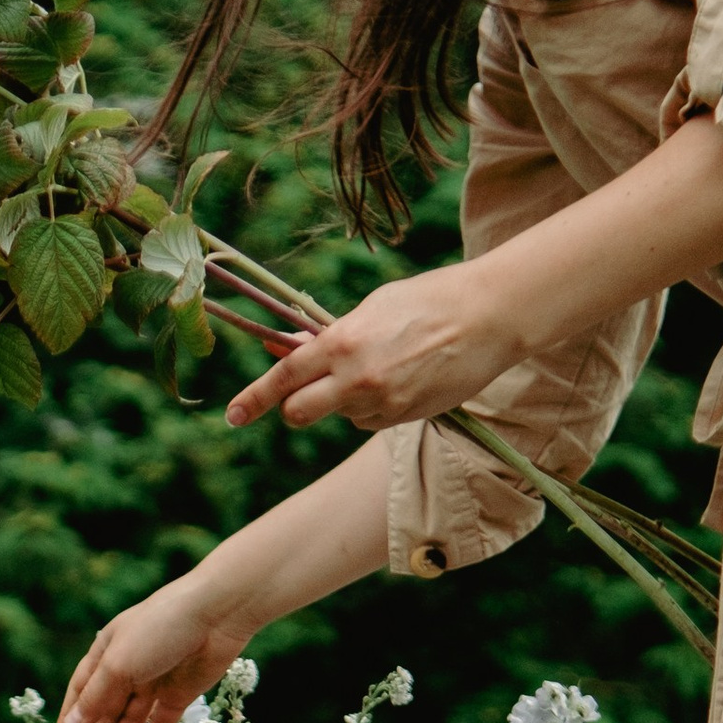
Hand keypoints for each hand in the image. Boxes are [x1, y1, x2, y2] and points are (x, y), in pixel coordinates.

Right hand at [53, 571, 239, 722]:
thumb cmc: (158, 628)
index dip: (69, 722)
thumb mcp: (118, 664)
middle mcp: (127, 668)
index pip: (81, 693)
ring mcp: (154, 683)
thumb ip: (95, 697)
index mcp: (106, 652)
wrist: (215, 615)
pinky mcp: (179, 695)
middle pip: (103, 713)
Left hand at [227, 266, 508, 435]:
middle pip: (298, 414)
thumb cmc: (427, 300)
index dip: (253, 399)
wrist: (488, 316)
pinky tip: (402, 379)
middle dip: (294, 407)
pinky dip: (374, 407)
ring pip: (340, 416)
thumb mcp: (370, 308)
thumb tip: (286, 345)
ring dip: (345, 401)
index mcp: (342, 343)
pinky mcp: (404, 418)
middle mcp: (356, 379)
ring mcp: (381, 403)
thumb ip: (327, 333)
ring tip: (383, 365)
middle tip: (306, 393)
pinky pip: (370, 421)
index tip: (233, 415)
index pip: (284, 378)